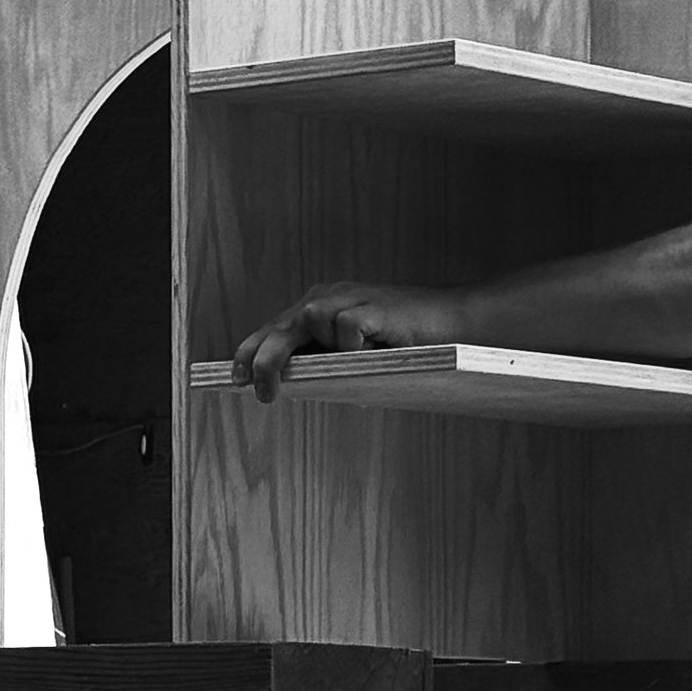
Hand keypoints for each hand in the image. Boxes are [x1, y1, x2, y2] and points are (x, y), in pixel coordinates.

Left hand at [231, 280, 456, 402]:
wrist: (456, 323)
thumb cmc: (403, 344)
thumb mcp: (354, 355)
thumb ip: (324, 362)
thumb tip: (285, 386)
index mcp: (318, 306)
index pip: (273, 328)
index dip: (251, 352)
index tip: (235, 378)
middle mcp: (329, 296)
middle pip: (281, 326)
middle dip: (265, 361)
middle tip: (262, 394)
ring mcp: (352, 297)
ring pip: (309, 320)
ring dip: (323, 350)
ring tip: (354, 361)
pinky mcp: (375, 305)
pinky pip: (346, 327)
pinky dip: (353, 345)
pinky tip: (375, 351)